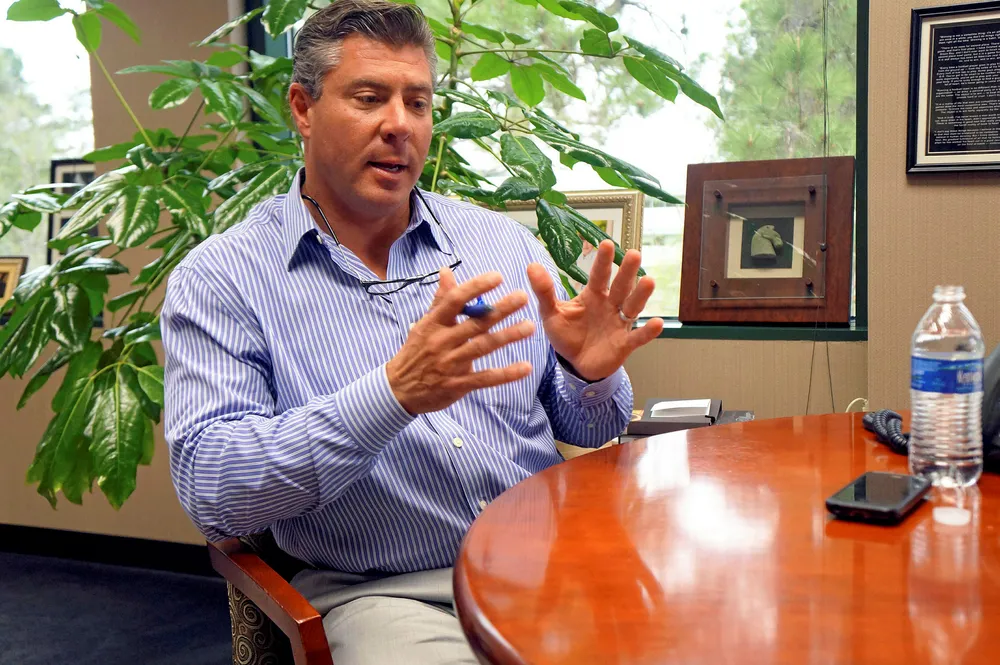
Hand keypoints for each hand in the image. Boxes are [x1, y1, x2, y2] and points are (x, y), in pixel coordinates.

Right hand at [386, 268, 534, 414]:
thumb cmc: (415, 352)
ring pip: (483, 347)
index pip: (455, 300)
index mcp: (434, 323)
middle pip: (475, 323)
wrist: (399, 389)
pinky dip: (506, 374)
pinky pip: (485, 378)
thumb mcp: (424, 325)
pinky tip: (525, 367)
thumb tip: (446, 271)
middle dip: (500, 309)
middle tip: (523, 296)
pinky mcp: (457, 385)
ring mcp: (450, 364)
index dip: (476, 287)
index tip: (497, 277)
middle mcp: (442, 341)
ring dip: (508, 337)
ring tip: (529, 327)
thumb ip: (440, 299)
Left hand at [526, 240, 663, 381]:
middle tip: (634, 254)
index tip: (607, 244)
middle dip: (627, 271)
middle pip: (620, 286)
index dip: (603, 261)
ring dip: (641, 295)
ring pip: (633, 306)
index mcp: (593, 295)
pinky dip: (648, 331)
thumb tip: (531, 266)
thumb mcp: (551, 313)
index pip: (599, 275)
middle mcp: (610, 305)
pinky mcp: (624, 344)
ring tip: (649, 281)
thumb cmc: (566, 335)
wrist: (575, 364)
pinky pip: (638, 337)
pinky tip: (657, 322)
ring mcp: (619, 324)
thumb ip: (544, 291)